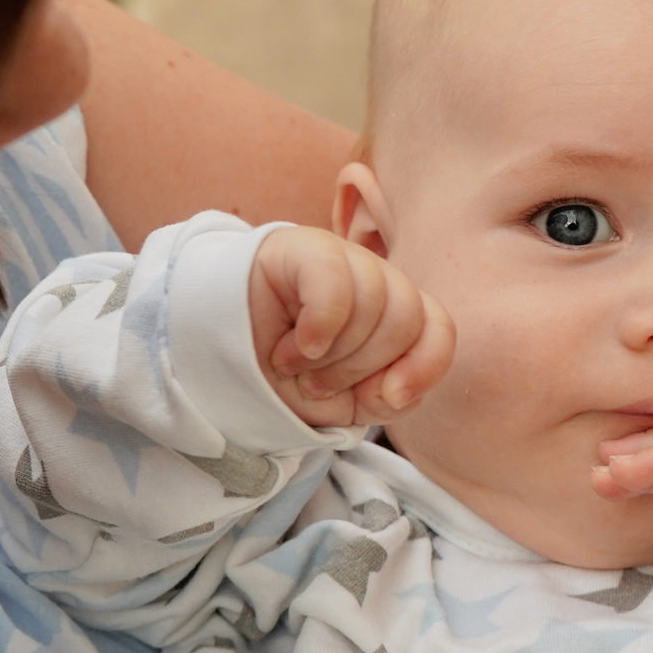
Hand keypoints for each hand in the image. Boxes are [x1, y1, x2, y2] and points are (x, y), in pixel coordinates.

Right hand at [249, 227, 454, 428]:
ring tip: (293, 364)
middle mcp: (373, 277)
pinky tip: (297, 346)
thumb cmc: (283, 376)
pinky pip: (336, 282)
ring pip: (374, 302)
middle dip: (361, 367)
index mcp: (392, 312)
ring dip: (332, 355)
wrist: (215, 357)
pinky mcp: (300, 247)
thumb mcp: (341, 405)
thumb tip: (397, 388)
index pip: (438, 327)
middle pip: (405, 318)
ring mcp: (339, 257)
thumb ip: (384, 400)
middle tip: (315, 383)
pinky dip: (321, 326)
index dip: (425, 366)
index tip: (389, 397)